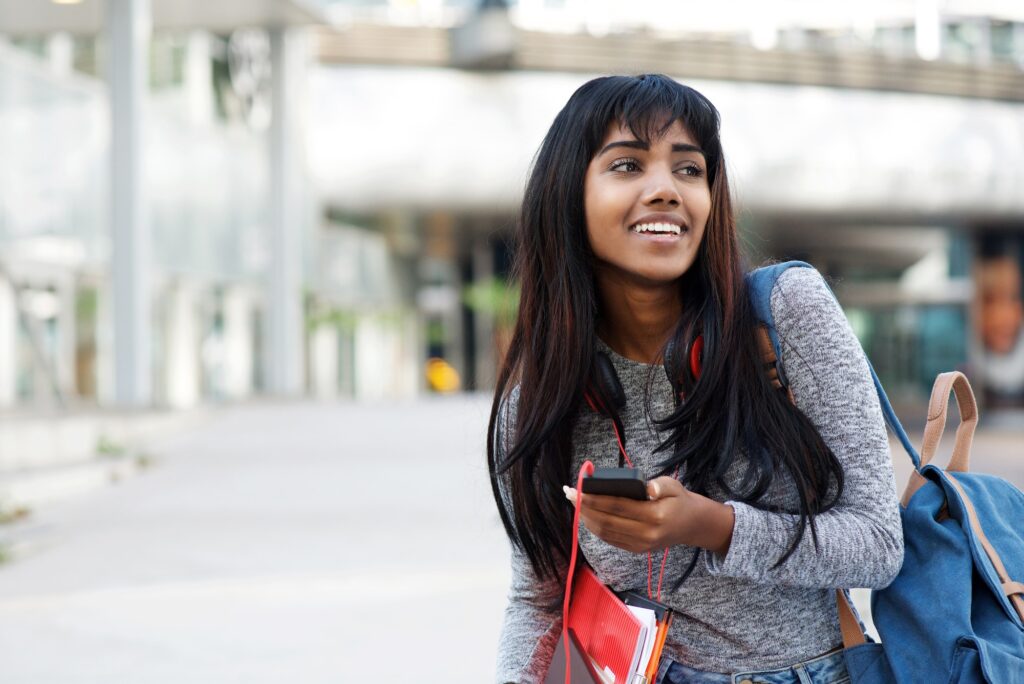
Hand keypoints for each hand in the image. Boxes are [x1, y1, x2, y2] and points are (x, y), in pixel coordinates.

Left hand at [563, 477, 733, 555]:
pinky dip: (595, 527)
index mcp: (656, 516)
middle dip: (584, 507)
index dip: (596, 498)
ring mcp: (640, 545)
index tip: (579, 489)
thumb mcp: (674, 486)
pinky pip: (610, 539)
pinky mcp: (636, 550)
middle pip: (607, 521)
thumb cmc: (679, 501)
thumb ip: (660, 485)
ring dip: (586, 518)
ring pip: (605, 532)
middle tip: (569, 493)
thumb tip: (646, 487)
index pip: (618, 506)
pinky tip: (586, 515)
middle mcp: (647, 534)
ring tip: (574, 502)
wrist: (692, 525)